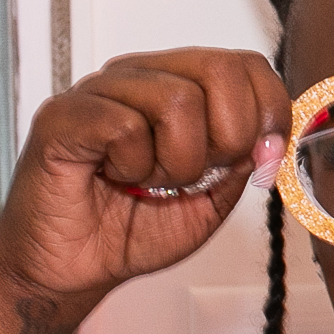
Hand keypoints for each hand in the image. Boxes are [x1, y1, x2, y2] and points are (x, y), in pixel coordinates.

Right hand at [0, 49, 292, 310]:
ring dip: (176, 162)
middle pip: (219, 70)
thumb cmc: (129, 230)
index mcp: (179, 87)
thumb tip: (269, 138)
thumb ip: (241, 165)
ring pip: (177, 100)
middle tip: (194, 174)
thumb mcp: (210, 201)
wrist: (69, 268)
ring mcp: (101, 91)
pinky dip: (133, 165)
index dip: (268, 110)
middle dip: (227, 137)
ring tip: (147, 180)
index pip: (245, 65)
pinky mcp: (65, 115)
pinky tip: (115, 177)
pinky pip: (125, 125)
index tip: (258, 156)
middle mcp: (142, 78)